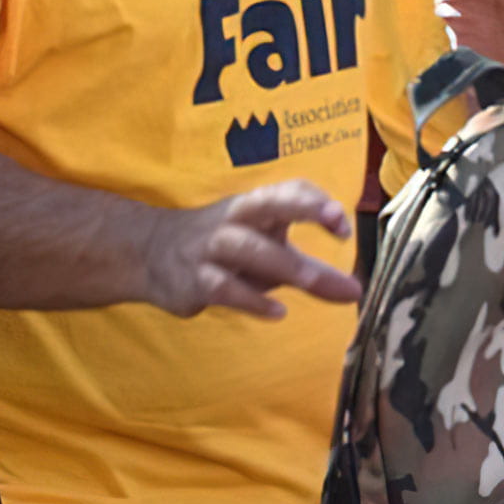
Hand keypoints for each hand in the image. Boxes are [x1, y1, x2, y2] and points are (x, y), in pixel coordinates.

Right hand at [148, 182, 361, 318]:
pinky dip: (251, 299)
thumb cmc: (224, 249)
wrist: (149, 253)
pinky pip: (223, 287)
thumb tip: (355, 292)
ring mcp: (211, 248)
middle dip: (302, 206)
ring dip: (283, 263)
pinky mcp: (194, 279)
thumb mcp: (268, 251)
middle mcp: (234, 220)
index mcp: (256, 206)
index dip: (316, 201)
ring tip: (314, 282)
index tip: (342, 223)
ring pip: (247, 248)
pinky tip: (276, 312)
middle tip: (337, 220)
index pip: (288, 190)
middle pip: (268, 203)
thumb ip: (313, 270)